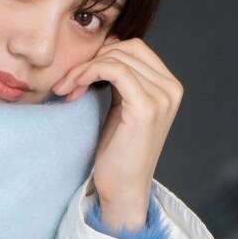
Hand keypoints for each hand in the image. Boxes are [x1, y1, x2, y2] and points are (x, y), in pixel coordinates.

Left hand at [52, 36, 182, 228]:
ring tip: (67, 90)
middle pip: (127, 48)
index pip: (135, 48)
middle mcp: (171, 89)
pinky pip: (115, 70)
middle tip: (66, 83)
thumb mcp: (121, 109)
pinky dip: (89, 73)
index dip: (102, 54)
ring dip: (84, 69)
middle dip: (91, 60)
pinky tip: (74, 90)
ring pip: (117, 58)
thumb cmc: (118, 154)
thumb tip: (104, 50)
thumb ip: (121, 81)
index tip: (77, 75)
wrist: (123, 190)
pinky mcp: (146, 107)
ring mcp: (162, 97)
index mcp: (168, 87)